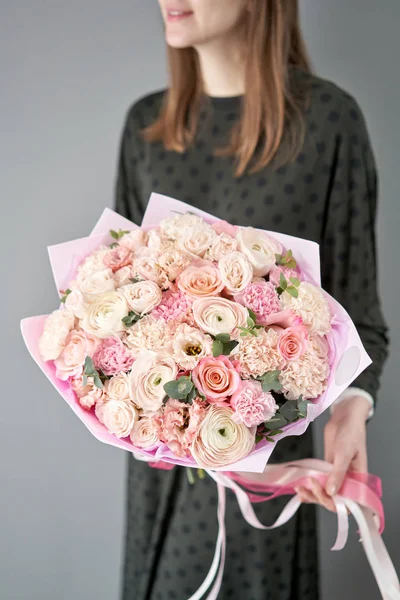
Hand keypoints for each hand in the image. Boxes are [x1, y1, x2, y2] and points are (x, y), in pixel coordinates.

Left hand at [295, 395, 370, 511]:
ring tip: (300, 489)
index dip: (336, 504)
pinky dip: (310, 487)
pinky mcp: (326, 467)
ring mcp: (335, 475)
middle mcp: (347, 481)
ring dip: (312, 494)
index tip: (323, 497)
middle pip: (333, 499)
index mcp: (358, 480)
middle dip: (320, 497)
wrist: (344, 417)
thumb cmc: (351, 433)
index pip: (349, 502)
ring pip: (324, 492)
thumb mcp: (345, 453)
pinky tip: (300, 490)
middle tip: (310, 486)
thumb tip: (331, 493)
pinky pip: (318, 481)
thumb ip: (338, 473)